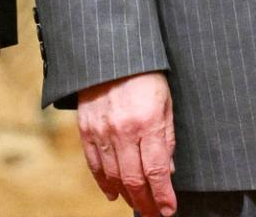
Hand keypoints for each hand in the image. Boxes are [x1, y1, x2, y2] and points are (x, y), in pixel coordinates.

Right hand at [77, 71, 176, 216]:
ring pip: (113, 176)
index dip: (163, 195)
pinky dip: (103, 182)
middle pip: (135, 179)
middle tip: (154, 213)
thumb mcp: (166, 102)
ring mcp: (102, 131)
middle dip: (146, 202)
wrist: (113, 54)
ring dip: (126, 195)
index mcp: (148, 122)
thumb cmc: (146, 76)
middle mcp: (124, 130)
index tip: (169, 210)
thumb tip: (169, 170)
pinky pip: (94, 164)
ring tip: (138, 204)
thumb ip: (167, 137)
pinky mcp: (86, 129)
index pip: (157, 170)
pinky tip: (112, 193)